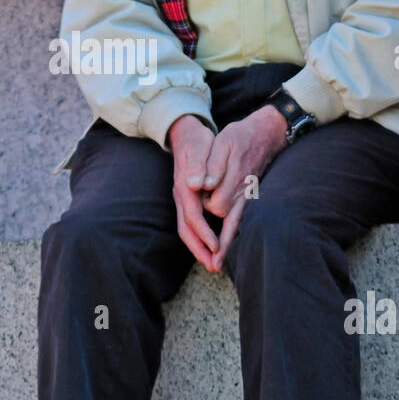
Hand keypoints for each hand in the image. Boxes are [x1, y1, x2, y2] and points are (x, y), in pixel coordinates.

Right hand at [168, 114, 220, 272]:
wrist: (186, 133)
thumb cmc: (196, 140)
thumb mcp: (199, 147)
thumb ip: (197, 166)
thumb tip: (194, 184)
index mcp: (184, 188)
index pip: (193, 217)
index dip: (205, 234)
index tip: (217, 247)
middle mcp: (181, 196)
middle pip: (186, 230)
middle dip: (199, 249)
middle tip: (214, 267)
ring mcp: (183, 199)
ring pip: (187, 229)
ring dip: (199, 247)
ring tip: (213, 263)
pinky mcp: (188, 199)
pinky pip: (192, 224)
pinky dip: (200, 237)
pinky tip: (211, 245)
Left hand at [201, 106, 287, 272]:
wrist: (266, 133)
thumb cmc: (241, 137)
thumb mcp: (223, 144)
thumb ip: (211, 165)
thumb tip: (198, 184)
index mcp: (233, 180)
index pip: (213, 204)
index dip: (202, 207)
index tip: (195, 201)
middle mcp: (242, 192)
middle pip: (223, 216)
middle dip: (208, 227)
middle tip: (200, 229)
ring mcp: (248, 195)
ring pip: (235, 224)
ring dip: (225, 245)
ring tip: (215, 265)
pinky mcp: (251, 196)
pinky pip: (242, 220)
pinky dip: (233, 235)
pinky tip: (226, 248)